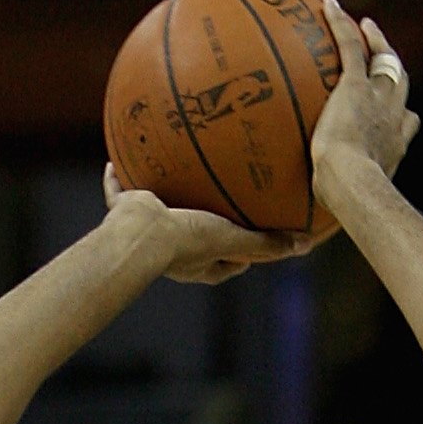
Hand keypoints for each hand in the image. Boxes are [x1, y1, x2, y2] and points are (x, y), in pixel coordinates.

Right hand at [101, 168, 309, 286]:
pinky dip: (117, 180)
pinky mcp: (124, 215)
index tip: (258, 236)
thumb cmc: (188, 240)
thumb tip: (306, 244)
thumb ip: (268, 243)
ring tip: (171, 171)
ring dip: (164, 196)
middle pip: (195, 236)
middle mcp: (174, 252)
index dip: (246, 252)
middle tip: (217, 203)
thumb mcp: (234, 239)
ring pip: (158, 212)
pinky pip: (120, 193)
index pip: (231, 261)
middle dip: (204, 221)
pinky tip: (116, 159)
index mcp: (200, 264)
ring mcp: (147, 232)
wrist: (140, 235)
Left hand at [311, 1, 419, 218]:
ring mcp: (378, 100)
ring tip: (364, 26)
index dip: (404, 118)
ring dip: (376, 41)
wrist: (355, 188)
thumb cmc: (350, 210)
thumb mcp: (340, 215)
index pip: (405, 127)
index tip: (403, 114)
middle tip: (386, 58)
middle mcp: (394, 119)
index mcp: (394, 148)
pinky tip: (328, 5)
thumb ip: (324, 223)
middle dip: (396, 71)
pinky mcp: (357, 86)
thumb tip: (300, 250)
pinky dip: (341, 25)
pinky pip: (350, 46)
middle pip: (401, 87)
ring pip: (385, 61)